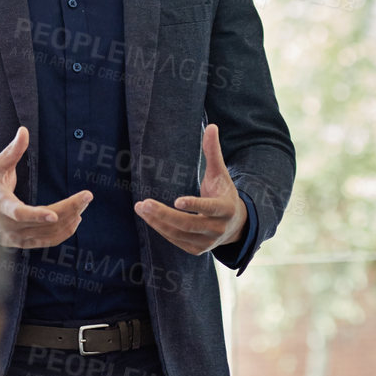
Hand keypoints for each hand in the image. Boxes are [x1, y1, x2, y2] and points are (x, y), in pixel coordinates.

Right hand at [0, 128, 90, 249]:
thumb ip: (13, 150)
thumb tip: (24, 130)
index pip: (18, 213)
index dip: (37, 215)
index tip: (55, 215)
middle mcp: (6, 226)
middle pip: (43, 222)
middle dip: (68, 209)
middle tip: (88, 196)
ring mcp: (14, 239)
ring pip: (48, 233)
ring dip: (69, 219)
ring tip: (84, 204)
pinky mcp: (21, 244)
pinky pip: (47, 242)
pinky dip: (64, 232)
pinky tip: (76, 220)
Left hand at [135, 124, 246, 254]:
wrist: (235, 225)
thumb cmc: (223, 194)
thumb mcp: (221, 174)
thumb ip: (213, 153)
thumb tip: (211, 126)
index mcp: (226, 209)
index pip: (210, 208)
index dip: (195, 205)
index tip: (177, 200)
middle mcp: (218, 229)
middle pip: (189, 224)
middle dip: (165, 214)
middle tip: (144, 203)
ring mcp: (207, 243)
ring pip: (179, 234)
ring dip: (157, 222)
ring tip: (140, 207)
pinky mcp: (196, 250)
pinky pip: (175, 240)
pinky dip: (161, 229)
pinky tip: (148, 217)